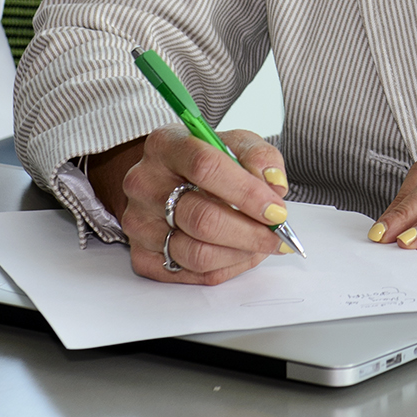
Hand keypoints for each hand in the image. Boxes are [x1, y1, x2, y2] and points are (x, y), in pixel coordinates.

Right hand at [93, 124, 294, 285]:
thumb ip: (259, 157)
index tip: (276, 210)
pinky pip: (192, 273)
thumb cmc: (206, 162)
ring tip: (262, 244)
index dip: (247, 192)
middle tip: (278, 235)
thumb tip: (274, 185)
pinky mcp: (142, 256)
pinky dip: (226, 267)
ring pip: (197, 252)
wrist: (168, 182)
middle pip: (202, 218)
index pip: (206, 168)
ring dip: (241, 253)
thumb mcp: (234, 144)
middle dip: (250, 232)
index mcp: (166, 145)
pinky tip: (240, 253)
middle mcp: (144, 184)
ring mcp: (139, 223)